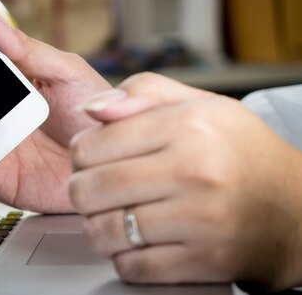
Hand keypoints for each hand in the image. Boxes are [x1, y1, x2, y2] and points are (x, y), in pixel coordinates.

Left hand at [69, 72, 301, 290]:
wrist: (299, 211)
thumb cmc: (242, 153)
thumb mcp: (201, 105)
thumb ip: (143, 94)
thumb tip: (91, 107)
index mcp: (189, 124)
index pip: (92, 144)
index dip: (80, 154)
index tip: (89, 159)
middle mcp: (196, 170)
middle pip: (92, 189)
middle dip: (82, 192)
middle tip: (92, 191)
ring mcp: (202, 219)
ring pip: (106, 231)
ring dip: (98, 227)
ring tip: (111, 216)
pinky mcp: (207, 261)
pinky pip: (134, 266)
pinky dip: (124, 257)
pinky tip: (137, 241)